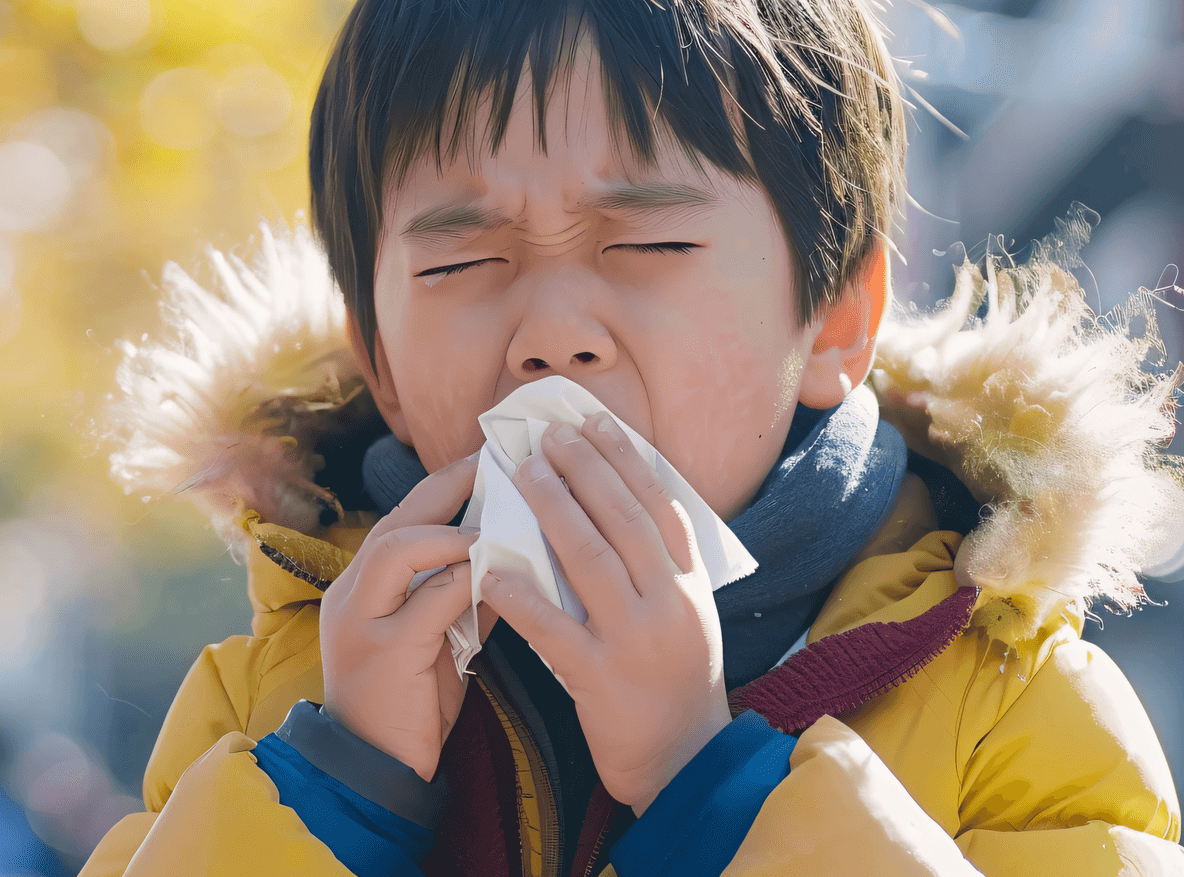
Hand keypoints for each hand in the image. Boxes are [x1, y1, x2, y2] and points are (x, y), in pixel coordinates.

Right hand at [320, 452, 484, 781]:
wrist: (373, 772)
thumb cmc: (409, 708)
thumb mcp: (441, 643)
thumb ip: (465, 600)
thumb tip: (512, 561)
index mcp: (363, 588)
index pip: (403, 520)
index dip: (445, 489)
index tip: (488, 464)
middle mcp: (352, 594)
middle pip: (397, 519)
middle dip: (449, 486)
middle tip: (496, 463)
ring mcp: (360, 621)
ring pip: (397, 548)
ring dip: (452, 528)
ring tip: (498, 515)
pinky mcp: (381, 652)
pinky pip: (423, 602)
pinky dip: (461, 580)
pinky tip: (494, 573)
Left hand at [478, 412, 729, 813]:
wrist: (685, 762)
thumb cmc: (676, 679)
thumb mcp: (685, 612)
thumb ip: (658, 563)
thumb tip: (619, 494)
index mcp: (690, 585)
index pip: (660, 506)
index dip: (627, 459)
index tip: (595, 420)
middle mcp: (670, 605)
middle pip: (625, 521)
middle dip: (586, 469)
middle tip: (549, 434)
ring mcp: (637, 642)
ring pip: (592, 562)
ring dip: (556, 510)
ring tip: (525, 473)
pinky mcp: (601, 681)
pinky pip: (555, 629)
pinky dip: (523, 596)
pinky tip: (493, 567)